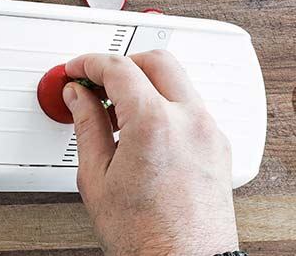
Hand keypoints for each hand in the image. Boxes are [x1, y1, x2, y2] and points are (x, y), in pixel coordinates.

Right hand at [64, 51, 238, 254]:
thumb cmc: (144, 235)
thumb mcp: (97, 176)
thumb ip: (86, 124)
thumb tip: (78, 97)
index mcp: (154, 123)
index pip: (119, 68)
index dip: (90, 63)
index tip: (77, 70)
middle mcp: (190, 120)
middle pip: (157, 60)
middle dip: (123, 62)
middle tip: (97, 81)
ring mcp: (209, 132)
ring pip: (178, 80)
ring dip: (146, 83)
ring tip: (117, 111)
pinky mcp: (219, 146)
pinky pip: (191, 106)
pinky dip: (166, 104)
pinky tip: (143, 128)